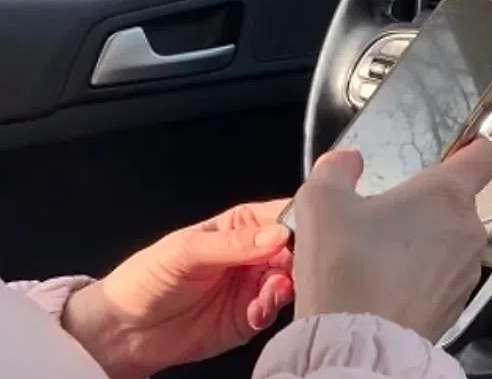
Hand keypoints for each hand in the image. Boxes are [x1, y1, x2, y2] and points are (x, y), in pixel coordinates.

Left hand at [62, 200, 294, 378]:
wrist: (122, 332)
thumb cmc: (146, 278)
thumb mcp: (186, 252)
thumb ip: (233, 244)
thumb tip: (279, 235)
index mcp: (241, 226)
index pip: (284, 215)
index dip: (303, 222)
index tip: (312, 234)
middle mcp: (254, 254)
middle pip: (296, 250)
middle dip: (299, 260)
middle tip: (288, 269)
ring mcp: (254, 286)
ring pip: (291, 281)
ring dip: (285, 288)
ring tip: (268, 294)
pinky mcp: (252, 317)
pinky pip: (276, 311)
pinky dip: (271, 311)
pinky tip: (255, 312)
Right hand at [291, 138, 491, 340]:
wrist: (359, 344)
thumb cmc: (349, 273)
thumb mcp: (322, 204)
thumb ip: (335, 170)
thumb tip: (345, 162)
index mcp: (446, 194)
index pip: (484, 154)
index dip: (471, 146)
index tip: (456, 148)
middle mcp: (467, 229)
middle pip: (457, 201)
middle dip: (425, 204)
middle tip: (387, 213)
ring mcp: (466, 269)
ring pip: (450, 241)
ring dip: (424, 241)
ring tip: (380, 252)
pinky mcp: (457, 303)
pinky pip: (443, 276)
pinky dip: (422, 275)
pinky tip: (386, 282)